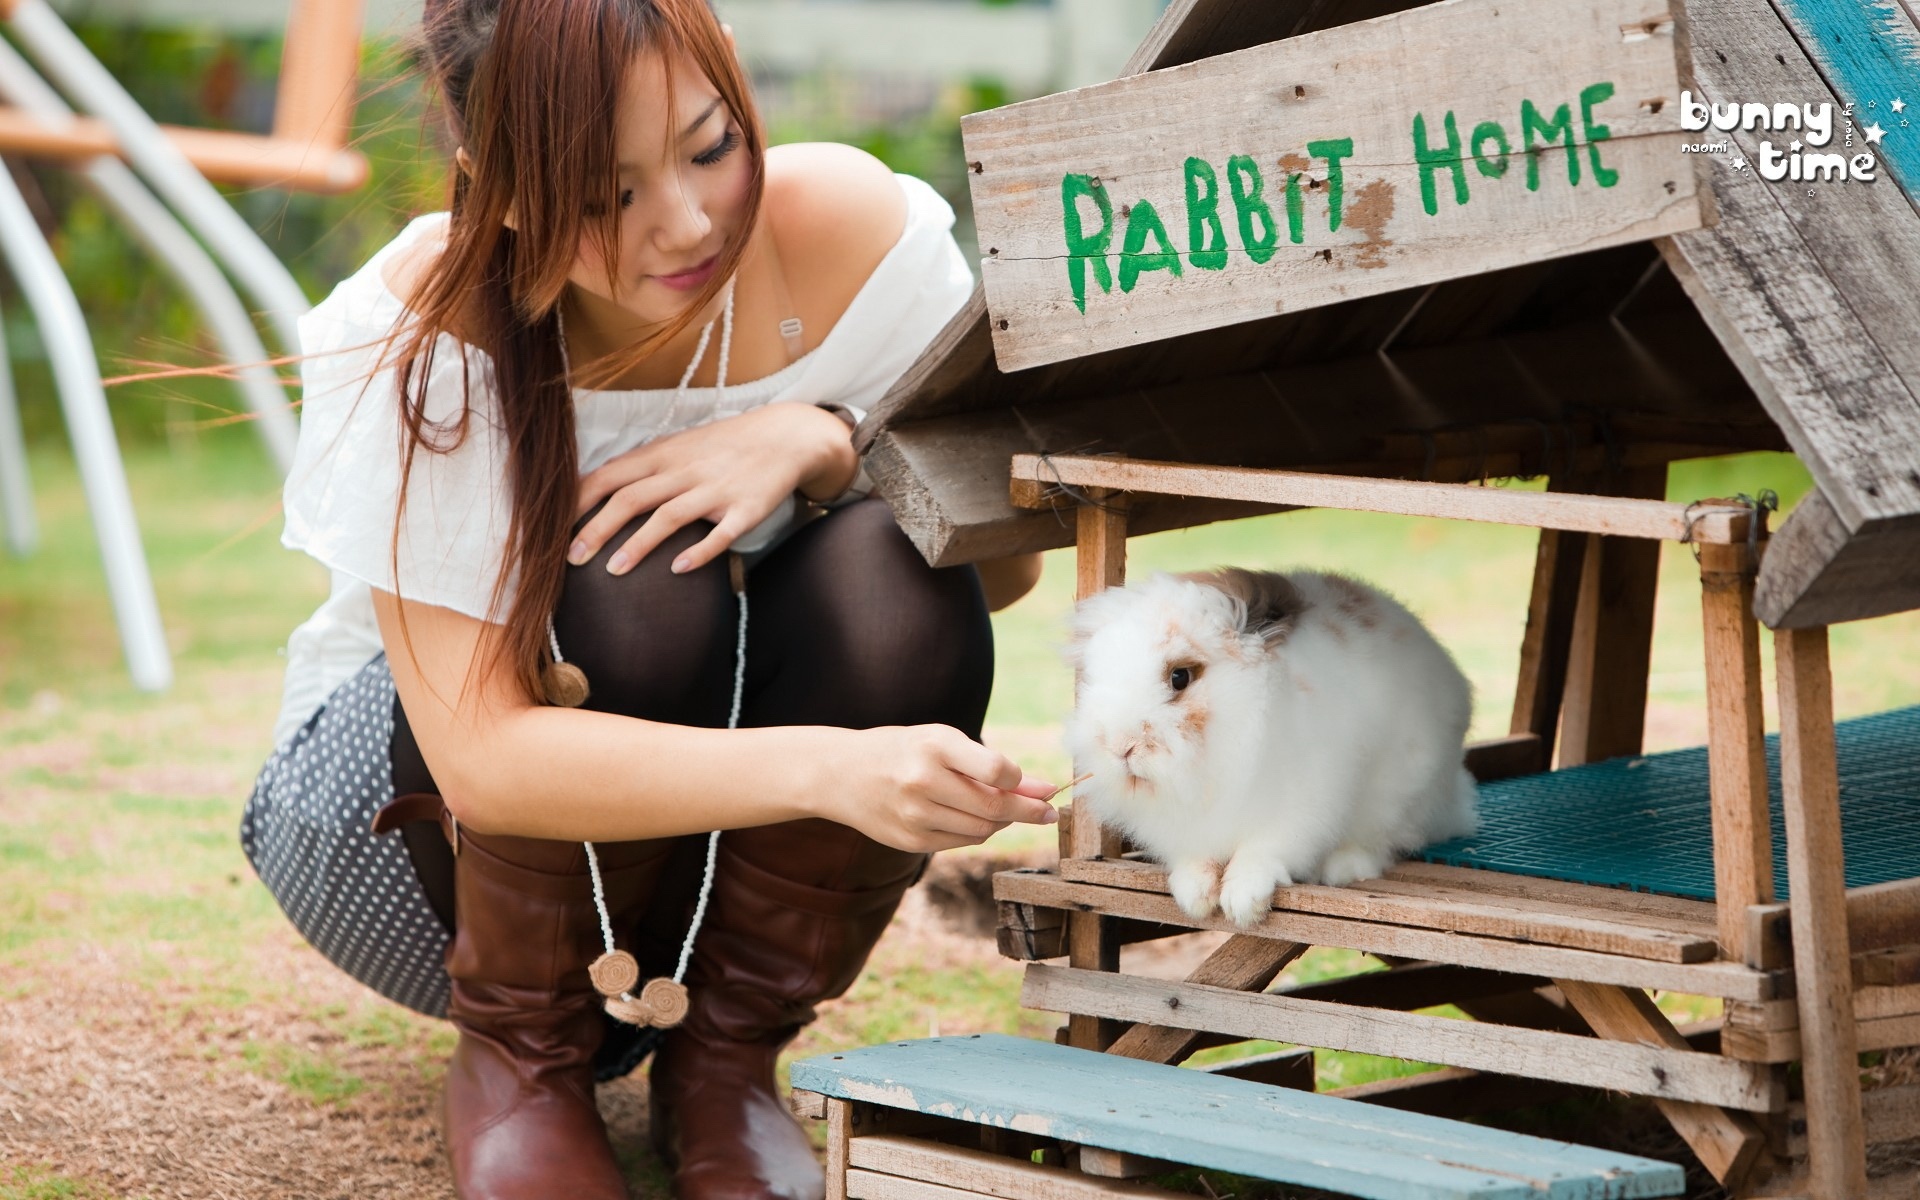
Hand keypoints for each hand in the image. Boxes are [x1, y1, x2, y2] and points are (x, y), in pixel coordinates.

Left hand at [571, 403, 857, 575]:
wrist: (784, 436)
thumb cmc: (723, 447)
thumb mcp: (679, 448)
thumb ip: (641, 470)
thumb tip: (592, 490)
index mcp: (663, 456)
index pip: (610, 475)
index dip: (578, 502)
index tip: (551, 528)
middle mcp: (684, 471)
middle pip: (631, 497)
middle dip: (597, 528)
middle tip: (570, 559)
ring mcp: (716, 490)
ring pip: (669, 515)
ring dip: (639, 543)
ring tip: (613, 571)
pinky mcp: (746, 509)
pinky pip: (721, 533)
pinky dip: (699, 551)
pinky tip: (679, 570)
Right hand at [820, 725, 1058, 853]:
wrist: (842, 774)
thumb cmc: (904, 750)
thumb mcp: (943, 741)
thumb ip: (990, 765)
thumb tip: (1044, 791)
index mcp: (934, 746)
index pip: (998, 771)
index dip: (1022, 782)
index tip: (1036, 785)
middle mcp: (922, 781)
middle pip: (994, 807)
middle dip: (1029, 811)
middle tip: (1049, 811)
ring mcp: (914, 815)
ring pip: (982, 830)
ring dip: (1002, 821)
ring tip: (1005, 809)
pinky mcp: (910, 841)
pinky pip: (962, 841)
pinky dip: (977, 831)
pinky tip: (972, 817)